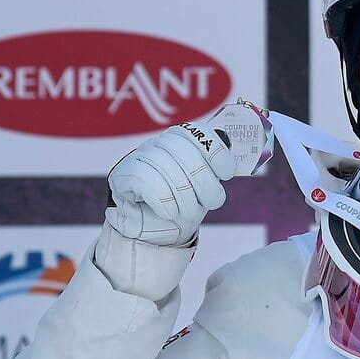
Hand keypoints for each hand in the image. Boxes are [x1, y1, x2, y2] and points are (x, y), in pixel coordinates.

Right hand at [106, 122, 235, 246]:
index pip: (201, 134)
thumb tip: (235, 164)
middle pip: (187, 155)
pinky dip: (164, 202)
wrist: (151, 225)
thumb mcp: (204, 184)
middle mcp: (161, 142)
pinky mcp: (124, 174)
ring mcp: (140, 156)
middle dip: (205, 183)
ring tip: (188, 211)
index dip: (217, 153)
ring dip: (185, 199)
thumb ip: (215, 170)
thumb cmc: (183, 201)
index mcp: (182, 138)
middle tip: (212, 201)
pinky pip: (149, 183)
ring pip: (170, 172)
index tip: (227, 174)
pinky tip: (169, 212)